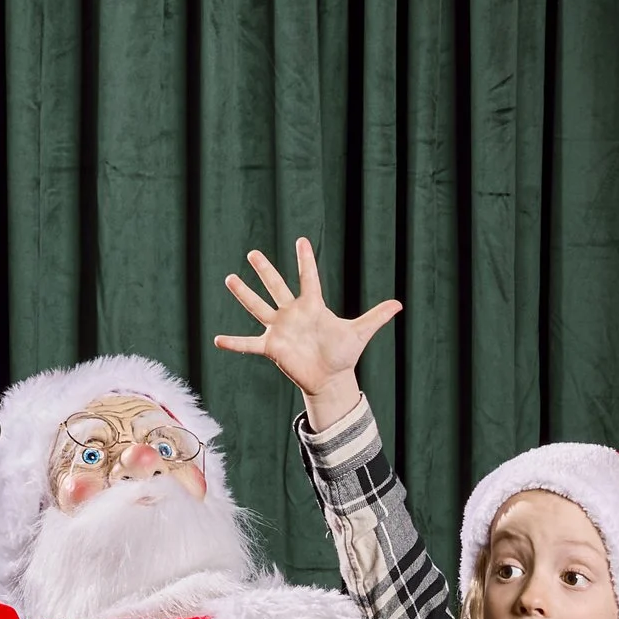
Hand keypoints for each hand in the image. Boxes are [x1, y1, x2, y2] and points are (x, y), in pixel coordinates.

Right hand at [213, 235, 400, 433]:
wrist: (330, 378)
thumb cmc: (343, 353)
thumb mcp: (360, 333)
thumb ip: (377, 317)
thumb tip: (400, 304)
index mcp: (313, 306)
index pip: (309, 278)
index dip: (306, 260)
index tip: (301, 240)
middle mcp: (293, 313)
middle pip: (276, 286)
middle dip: (265, 270)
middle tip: (253, 253)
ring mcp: (280, 329)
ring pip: (259, 307)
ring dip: (244, 294)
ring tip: (230, 278)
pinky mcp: (272, 347)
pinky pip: (249, 344)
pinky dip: (235, 343)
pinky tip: (218, 340)